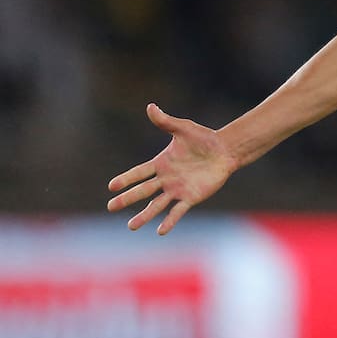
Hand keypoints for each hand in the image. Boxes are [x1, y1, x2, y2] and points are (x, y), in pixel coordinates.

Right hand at [107, 103, 237, 234]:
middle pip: (143, 191)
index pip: (139, 172)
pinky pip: (178, 211)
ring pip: (156, 205)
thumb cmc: (204, 138)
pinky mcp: (190, 197)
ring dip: (144, 215)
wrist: (225, 151)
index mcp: (161, 163)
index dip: (126, 179)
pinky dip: (169, 221)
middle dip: (127, 198)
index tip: (111, 187)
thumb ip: (166, 121)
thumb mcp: (183, 128)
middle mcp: (166, 179)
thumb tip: (150, 106)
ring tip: (131, 226)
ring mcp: (177, 190)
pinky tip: (160, 231)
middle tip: (110, 207)